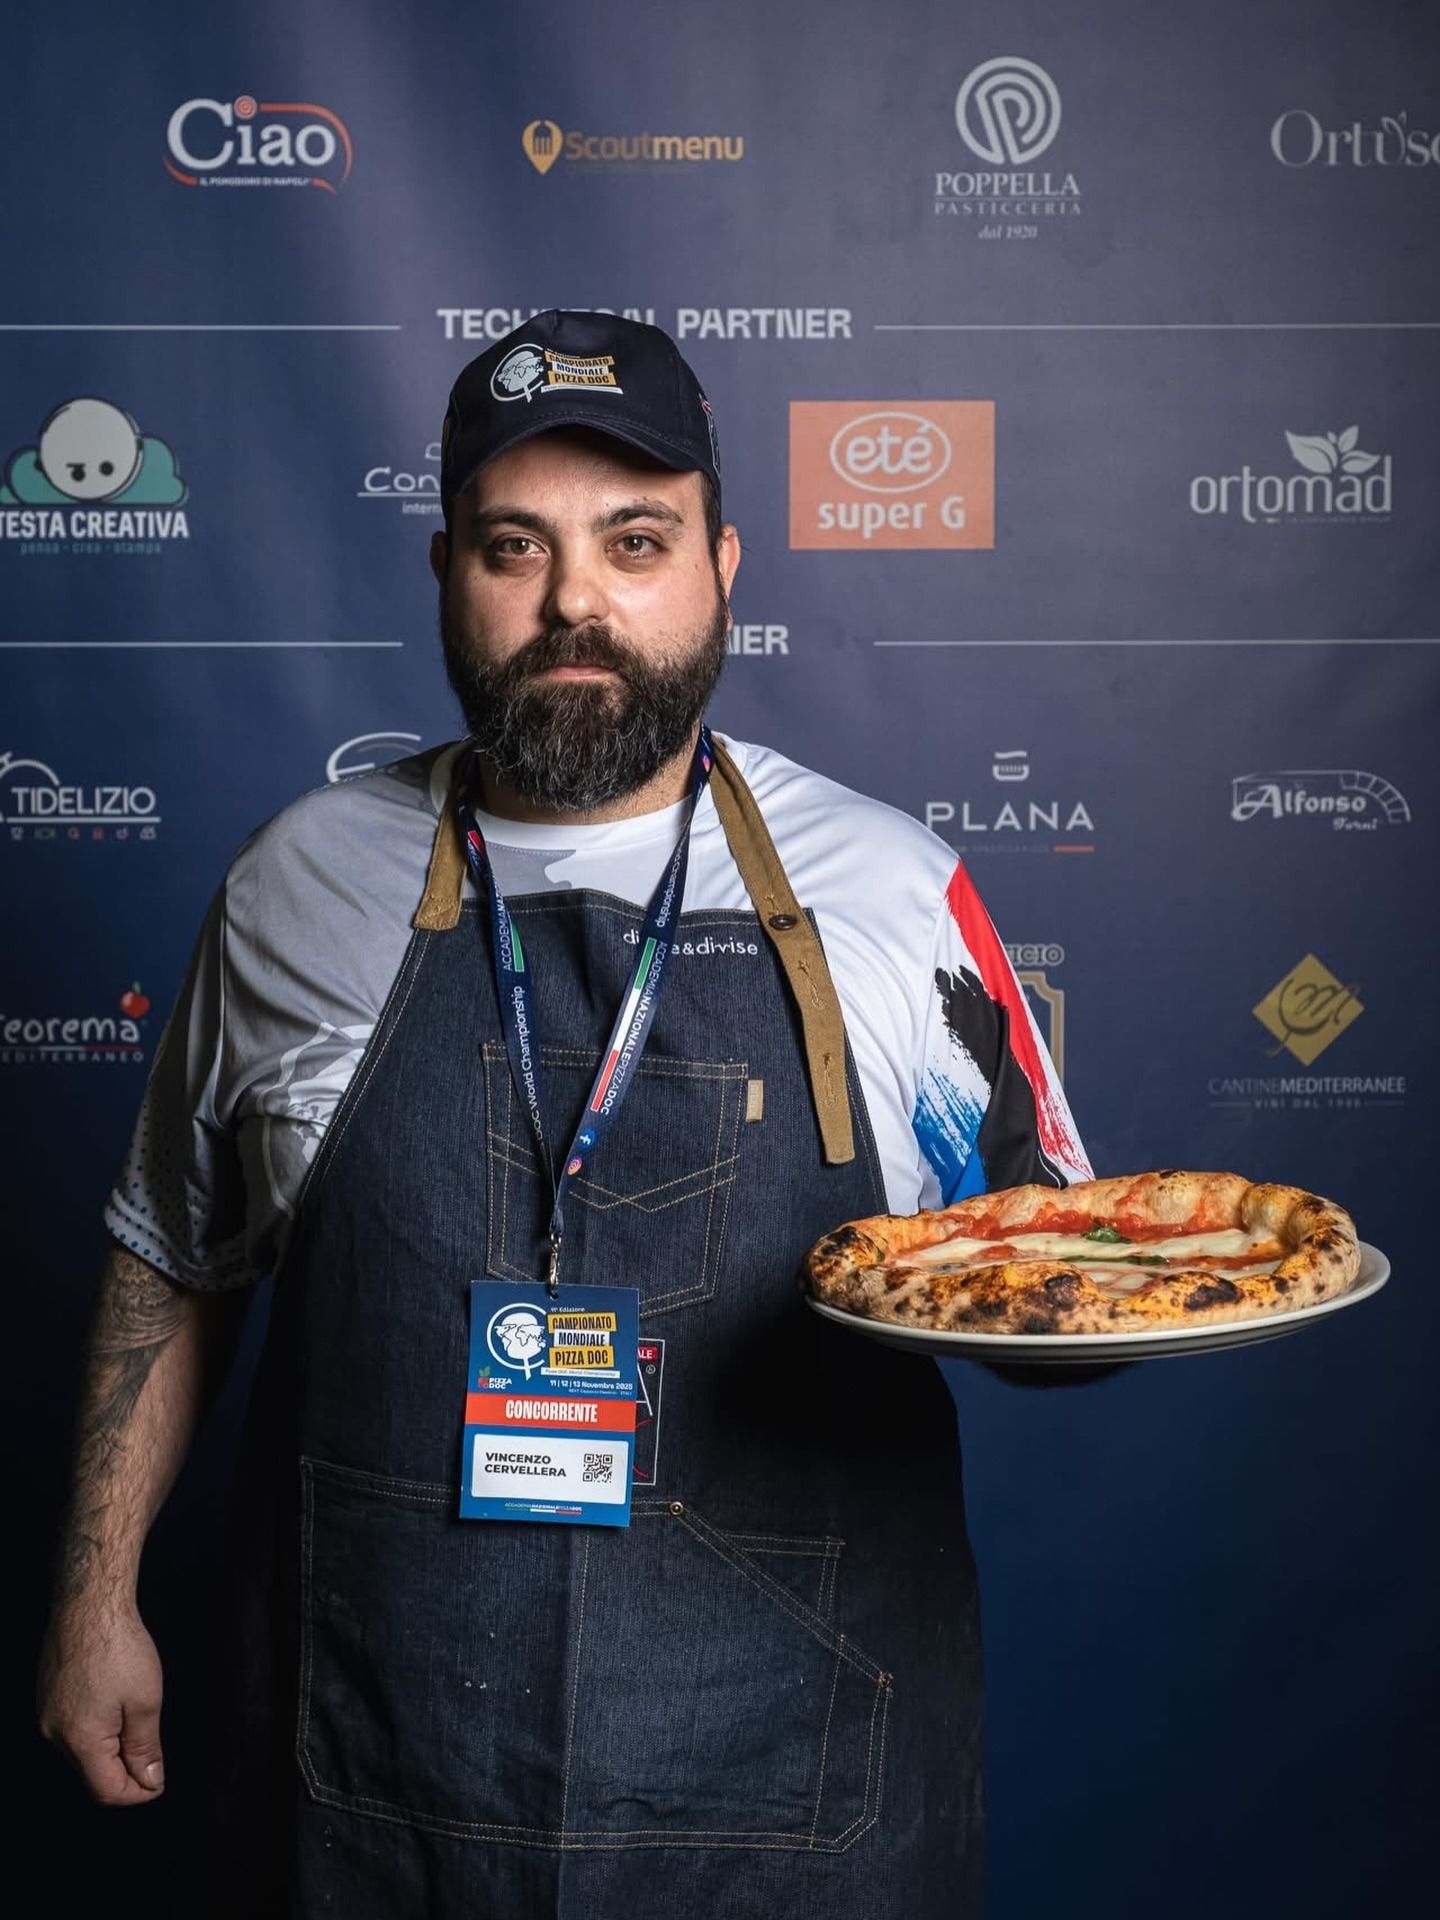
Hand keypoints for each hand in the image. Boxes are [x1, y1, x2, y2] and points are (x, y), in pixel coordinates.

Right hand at [38, 1602, 165, 1804]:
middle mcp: (55, 1734)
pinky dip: (97, 1729)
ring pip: (82, 1752)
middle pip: (93, 1774)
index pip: (107, 1792)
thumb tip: (150, 1781)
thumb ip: (146, 1748)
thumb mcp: (146, 1701)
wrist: (89, 1604)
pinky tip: (115, 1703)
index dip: (137, 1793)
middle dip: (125, 1771)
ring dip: (111, 1748)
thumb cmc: (119, 1646)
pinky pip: (72, 1729)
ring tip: (136, 1719)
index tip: (159, 1781)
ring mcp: (46, 1715)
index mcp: (79, 1740)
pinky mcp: (47, 1698)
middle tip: (153, 1751)